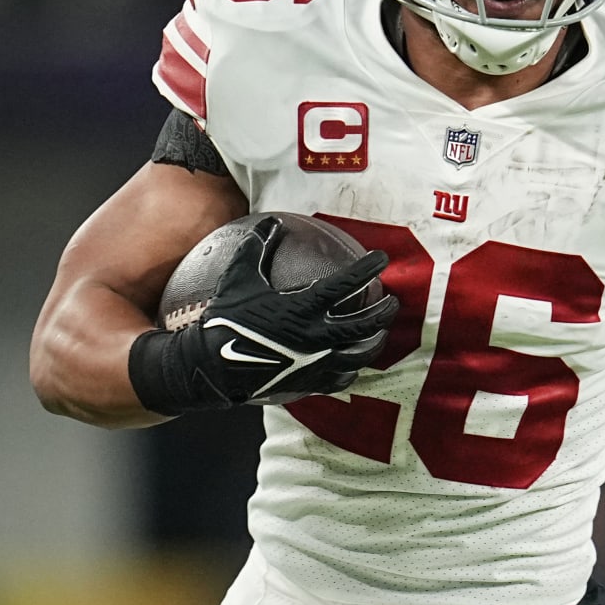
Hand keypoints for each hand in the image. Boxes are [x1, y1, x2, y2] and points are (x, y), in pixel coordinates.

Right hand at [146, 217, 399, 407]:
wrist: (213, 368)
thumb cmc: (226, 320)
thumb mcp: (239, 277)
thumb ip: (257, 247)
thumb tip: (270, 222)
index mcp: (303, 308)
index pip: (346, 284)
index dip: (367, 268)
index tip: (381, 259)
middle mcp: (316, 336)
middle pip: (364, 324)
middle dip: (384, 311)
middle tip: (392, 301)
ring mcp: (315, 363)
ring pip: (359, 354)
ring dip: (375, 342)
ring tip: (380, 333)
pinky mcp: (308, 383)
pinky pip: (340, 379)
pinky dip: (351, 370)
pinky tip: (353, 365)